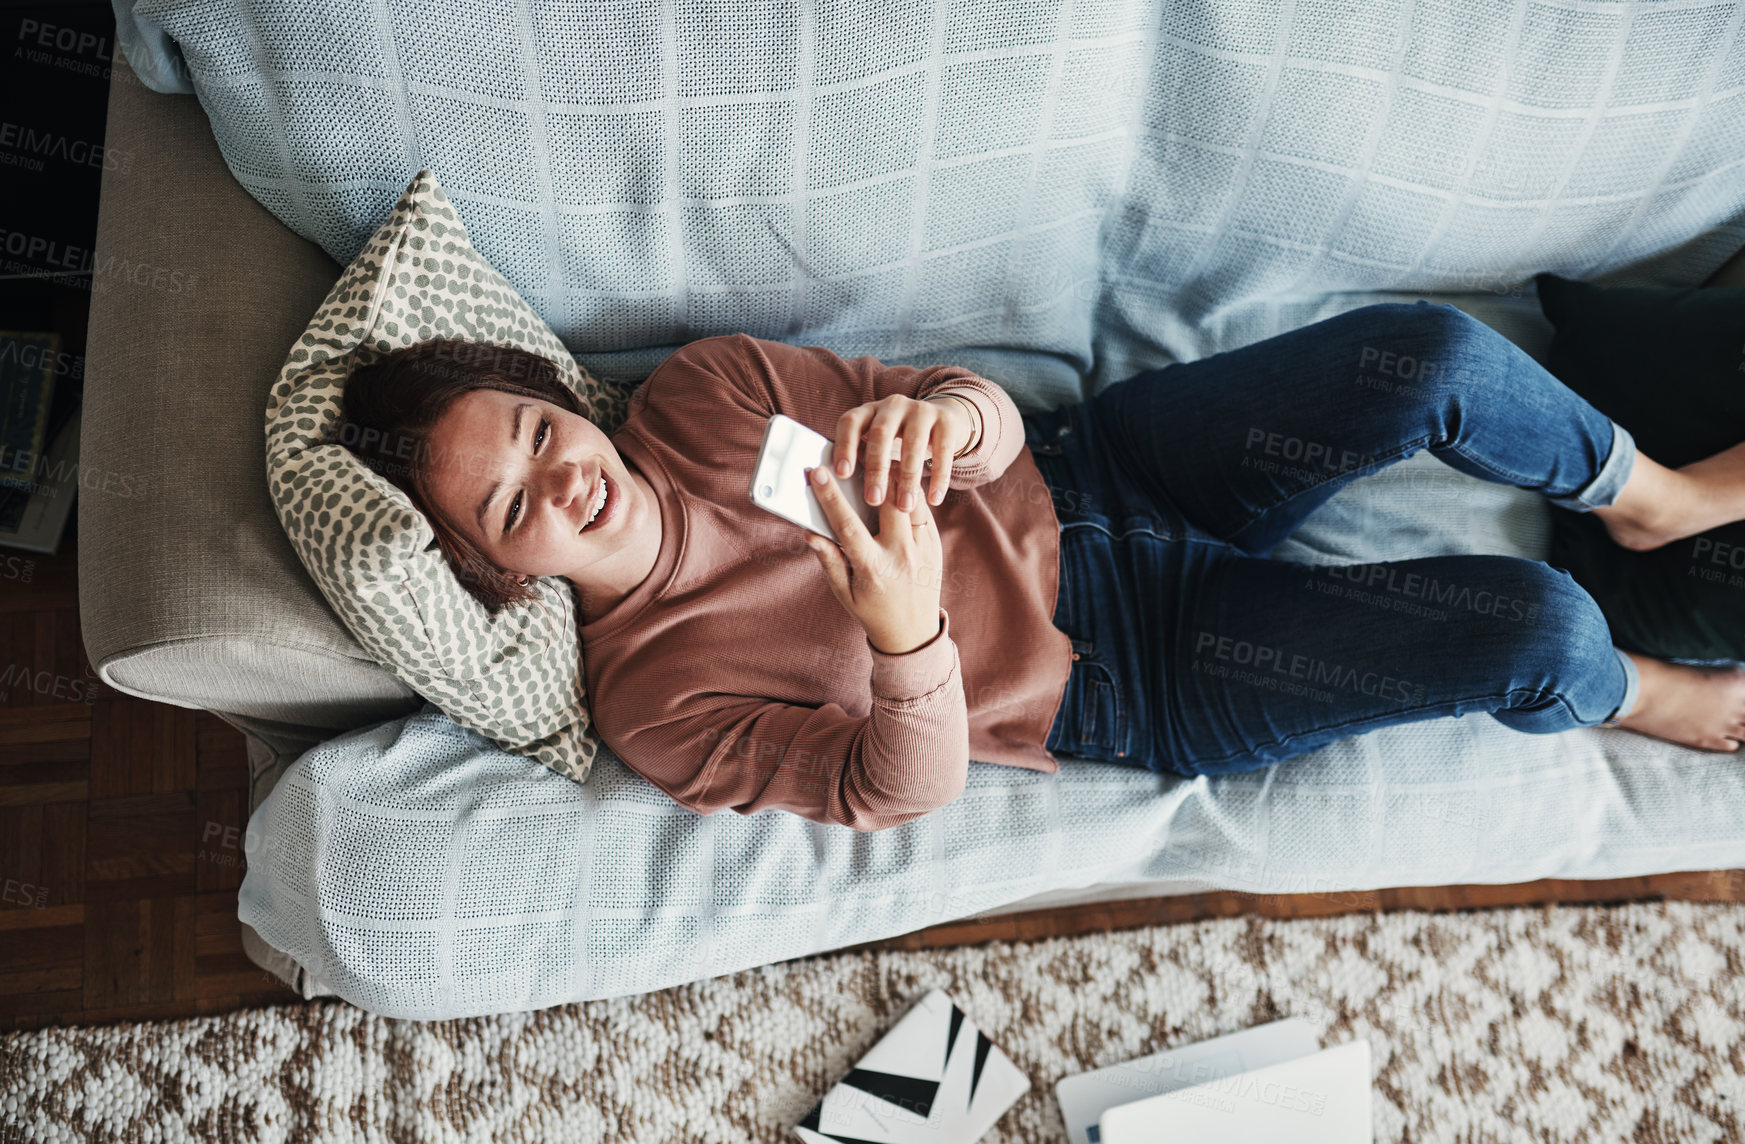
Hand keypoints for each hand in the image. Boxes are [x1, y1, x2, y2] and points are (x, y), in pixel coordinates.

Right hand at [801, 463, 943, 655]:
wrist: (914, 634)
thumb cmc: (873, 611)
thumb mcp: (844, 593)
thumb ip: (828, 560)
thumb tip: (810, 531)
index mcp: (873, 568)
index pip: (848, 525)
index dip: (830, 497)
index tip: (817, 472)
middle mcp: (901, 555)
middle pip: (887, 500)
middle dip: (871, 474)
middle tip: (854, 454)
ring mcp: (922, 548)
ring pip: (910, 499)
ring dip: (893, 478)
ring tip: (875, 463)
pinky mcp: (935, 543)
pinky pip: (923, 508)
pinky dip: (908, 493)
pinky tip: (894, 483)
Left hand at [828, 394, 974, 512]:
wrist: (945, 421)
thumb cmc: (900, 443)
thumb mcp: (879, 445)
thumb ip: (862, 460)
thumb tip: (839, 494)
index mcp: (869, 411)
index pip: (850, 422)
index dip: (845, 446)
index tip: (841, 474)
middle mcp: (893, 405)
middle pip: (880, 434)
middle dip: (876, 469)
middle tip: (873, 500)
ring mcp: (921, 410)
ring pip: (912, 443)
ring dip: (908, 478)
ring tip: (905, 506)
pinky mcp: (946, 421)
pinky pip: (942, 450)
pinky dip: (938, 477)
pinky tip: (934, 500)